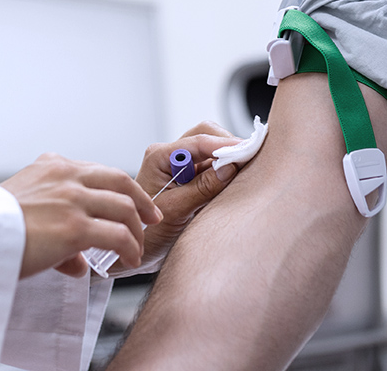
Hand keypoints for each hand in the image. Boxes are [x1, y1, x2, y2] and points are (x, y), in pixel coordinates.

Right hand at [1, 153, 161, 278]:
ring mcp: (72, 200)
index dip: (121, 187)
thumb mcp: (22, 207)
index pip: (98, 171)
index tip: (132, 201)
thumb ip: (53, 221)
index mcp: (52, 166)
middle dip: (140, 200)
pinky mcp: (75, 227)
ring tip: (137, 247)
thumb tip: (77, 260)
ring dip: (137, 230)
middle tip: (151, 217)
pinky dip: (130, 247)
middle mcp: (65, 176)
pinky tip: (130, 260)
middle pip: (120, 181)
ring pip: (124, 208)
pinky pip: (118, 235)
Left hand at [112, 121, 242, 274]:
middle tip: (248, 162)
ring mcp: (179, 165)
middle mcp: (169, 156)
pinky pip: (212, 167)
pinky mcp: (189, 177)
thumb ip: (202, 188)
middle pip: (206, 136)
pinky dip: (224, 173)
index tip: (249, 150)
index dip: (226, 144)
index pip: (199, 141)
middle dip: (228, 147)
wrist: (138, 249)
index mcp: (159, 157)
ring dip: (228, 161)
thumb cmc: (148, 233)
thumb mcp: (176, 211)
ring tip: (241, 177)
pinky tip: (231, 186)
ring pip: (212, 151)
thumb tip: (229, 167)